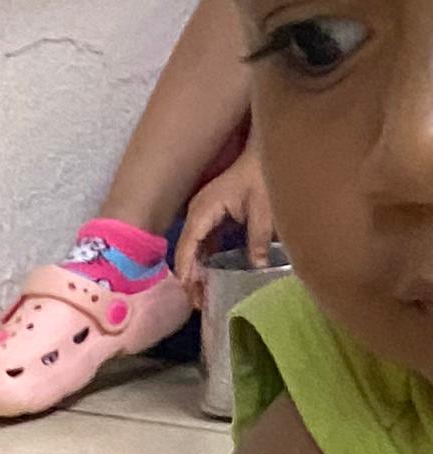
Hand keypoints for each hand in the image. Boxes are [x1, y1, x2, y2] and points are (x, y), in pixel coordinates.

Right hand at [177, 140, 273, 299]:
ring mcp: (203, 215)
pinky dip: (206, 262)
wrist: (266, 148)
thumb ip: (258, 239)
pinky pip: (203, 243)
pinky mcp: (212, 216)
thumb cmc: (262, 173)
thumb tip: (256, 269)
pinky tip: (213, 278)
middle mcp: (197, 213)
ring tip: (206, 296)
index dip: (187, 273)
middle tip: (200, 305)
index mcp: (204, 210)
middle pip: (186, 252)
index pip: (187, 247)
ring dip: (198, 272)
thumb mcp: (264, 208)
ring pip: (193, 250)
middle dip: (190, 279)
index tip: (191, 296)